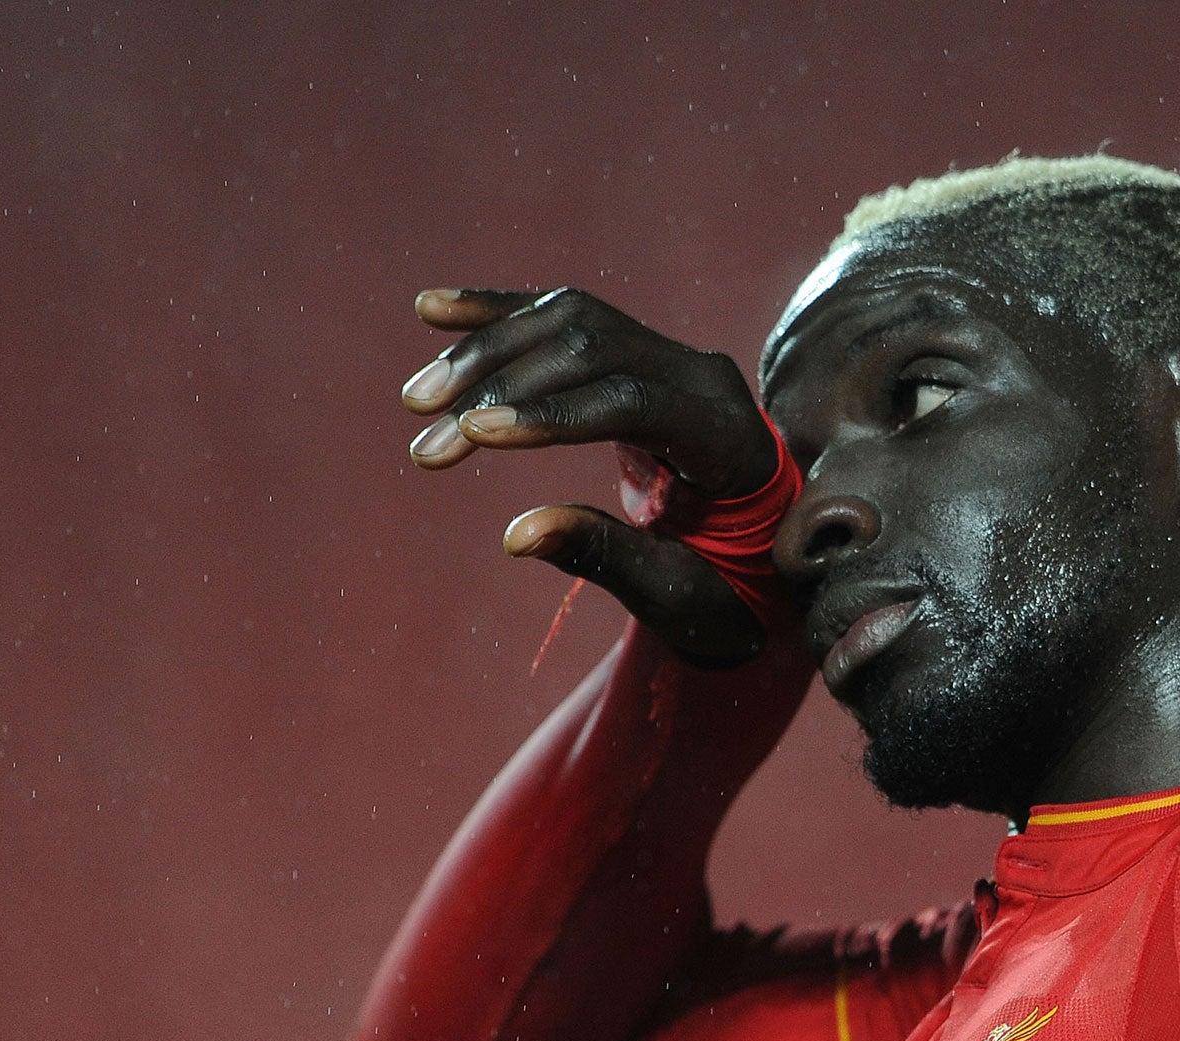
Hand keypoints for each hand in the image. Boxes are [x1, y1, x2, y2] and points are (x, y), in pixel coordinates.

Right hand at [402, 287, 781, 664]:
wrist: (762, 554)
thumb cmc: (726, 585)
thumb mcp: (676, 590)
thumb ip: (607, 556)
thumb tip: (517, 536)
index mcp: (728, 438)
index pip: (635, 401)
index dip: (551, 413)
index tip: (476, 434)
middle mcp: (705, 379)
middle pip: (591, 352)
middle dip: (501, 391)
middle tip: (428, 445)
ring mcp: (672, 356)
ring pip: (566, 325)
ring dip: (485, 355)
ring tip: (418, 399)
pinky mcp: (637, 351)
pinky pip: (561, 318)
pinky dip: (497, 314)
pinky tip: (432, 310)